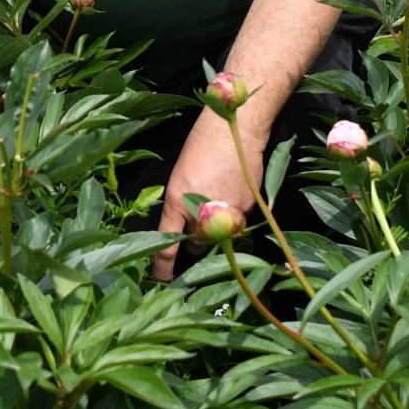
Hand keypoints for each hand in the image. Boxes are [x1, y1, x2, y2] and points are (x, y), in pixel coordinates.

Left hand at [151, 108, 266, 281]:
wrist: (235, 129)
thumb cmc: (201, 146)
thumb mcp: (181, 176)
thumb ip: (182, 206)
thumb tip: (186, 227)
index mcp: (177, 201)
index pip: (167, 244)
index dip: (163, 266)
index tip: (162, 279)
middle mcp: (201, 212)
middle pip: (196, 245)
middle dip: (194, 239)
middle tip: (196, 221)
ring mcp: (226, 214)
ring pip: (218, 239)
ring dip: (215, 232)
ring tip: (216, 203)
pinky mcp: (246, 210)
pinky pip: (236, 225)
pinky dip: (232, 217)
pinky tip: (231, 193)